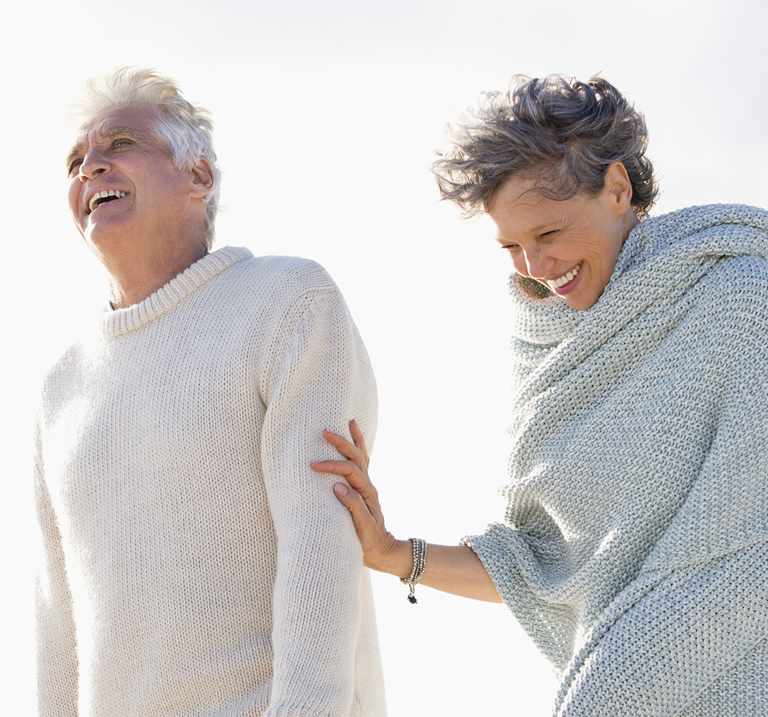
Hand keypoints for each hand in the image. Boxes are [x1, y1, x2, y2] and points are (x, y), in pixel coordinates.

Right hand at [311, 420, 403, 573]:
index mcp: (367, 492)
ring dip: (352, 440)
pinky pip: (361, 463)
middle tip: (324, 432)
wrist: (382, 551)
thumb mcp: (362, 527)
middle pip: (355, 457)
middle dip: (340, 443)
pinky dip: (359, 448)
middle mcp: (368, 485)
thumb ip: (353, 506)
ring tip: (348, 422)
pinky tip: (355, 437)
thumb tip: (338, 486)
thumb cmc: (370, 542)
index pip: (349, 471)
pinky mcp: (362, 488)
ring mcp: (366, 485)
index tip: (313, 465)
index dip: (331, 466)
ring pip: (360, 456)